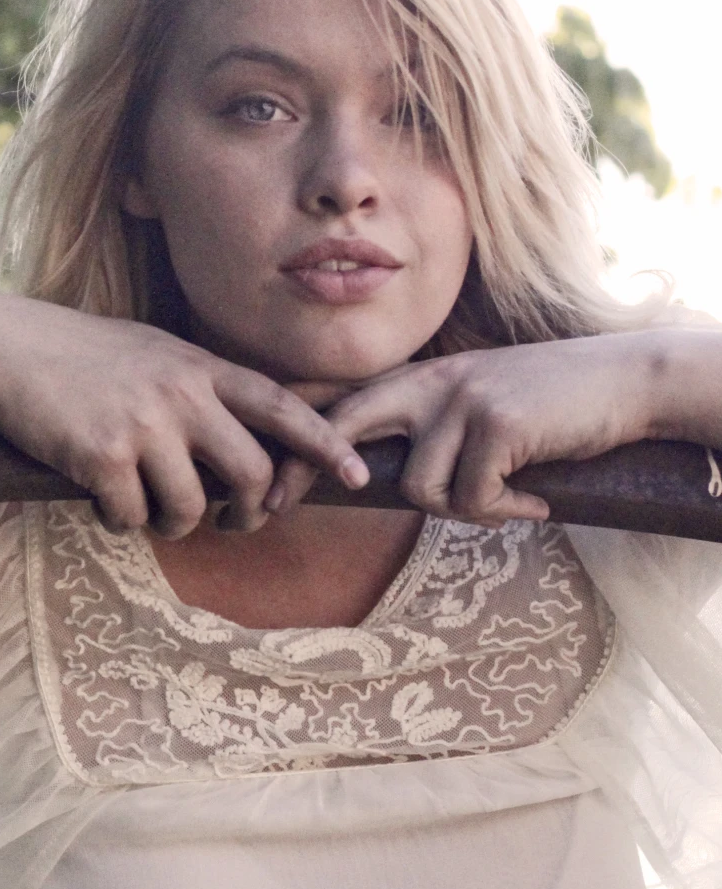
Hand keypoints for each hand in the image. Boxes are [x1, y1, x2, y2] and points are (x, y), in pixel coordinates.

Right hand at [0, 299, 369, 534]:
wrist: (4, 348)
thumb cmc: (78, 354)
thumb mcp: (151, 353)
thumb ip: (198, 387)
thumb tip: (241, 436)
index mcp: (199, 367)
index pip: (279, 407)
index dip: (323, 444)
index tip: (355, 475)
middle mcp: (181, 394)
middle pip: (251, 474)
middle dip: (248, 510)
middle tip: (232, 521)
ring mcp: (143, 425)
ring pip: (193, 507)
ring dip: (174, 522)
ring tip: (148, 508)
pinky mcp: (101, 456)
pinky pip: (133, 518)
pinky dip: (120, 520)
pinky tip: (100, 498)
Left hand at [267, 334, 666, 527]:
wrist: (623, 381)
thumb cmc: (551, 405)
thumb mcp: (479, 403)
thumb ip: (433, 427)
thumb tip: (384, 480)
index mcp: (423, 377)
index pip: (345, 399)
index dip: (297, 435)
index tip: (265, 480)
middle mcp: (433, 381)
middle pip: (345, 425)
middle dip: (306, 470)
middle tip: (277, 507)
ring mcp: (462, 399)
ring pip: (419, 488)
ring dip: (463, 511)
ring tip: (506, 502)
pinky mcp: (496, 423)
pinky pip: (473, 498)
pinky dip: (506, 511)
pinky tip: (536, 500)